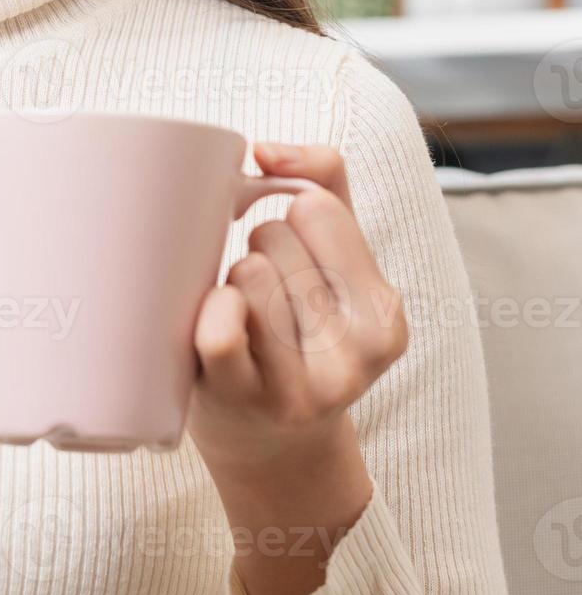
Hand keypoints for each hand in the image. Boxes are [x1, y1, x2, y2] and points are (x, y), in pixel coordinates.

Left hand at [187, 143, 408, 594]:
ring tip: (238, 319)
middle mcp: (357, 354)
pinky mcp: (245, 401)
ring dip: (226, 282)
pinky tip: (211, 317)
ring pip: (246, 273)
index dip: (286, 217)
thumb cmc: (294, 335)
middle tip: (259, 301)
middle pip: (275, 237)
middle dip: (256, 253)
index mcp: (385, 315)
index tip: (289, 253)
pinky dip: (210, 310)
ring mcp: (303, 384)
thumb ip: (324, 183)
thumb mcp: (331, 266)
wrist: (267, 445)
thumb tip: (267, 149)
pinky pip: (221, 329)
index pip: (319, 207)